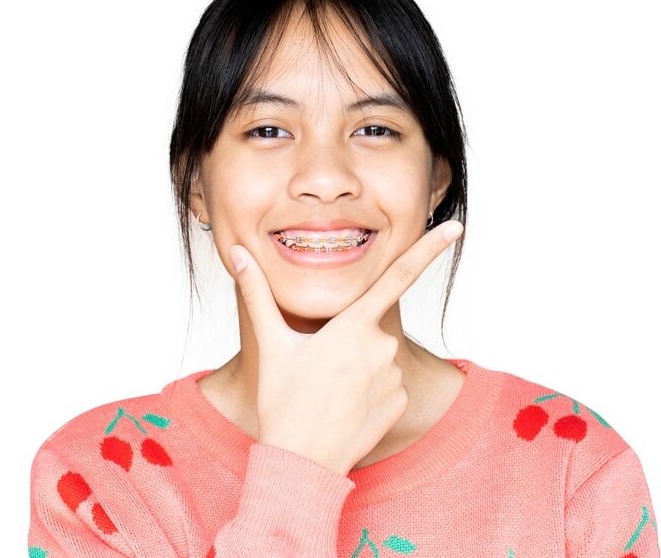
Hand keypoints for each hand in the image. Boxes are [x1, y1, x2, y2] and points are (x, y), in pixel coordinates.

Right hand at [228, 220, 463, 476]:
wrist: (301, 463)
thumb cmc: (283, 401)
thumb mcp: (270, 343)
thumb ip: (257, 293)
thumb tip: (237, 252)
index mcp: (353, 325)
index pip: (396, 276)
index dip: (427, 250)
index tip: (453, 227)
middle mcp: (381, 346)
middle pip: (367, 327)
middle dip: (345, 339)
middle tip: (315, 369)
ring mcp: (393, 377)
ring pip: (376, 357)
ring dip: (355, 367)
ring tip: (325, 392)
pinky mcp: (399, 403)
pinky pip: (385, 384)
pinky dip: (367, 390)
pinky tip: (343, 408)